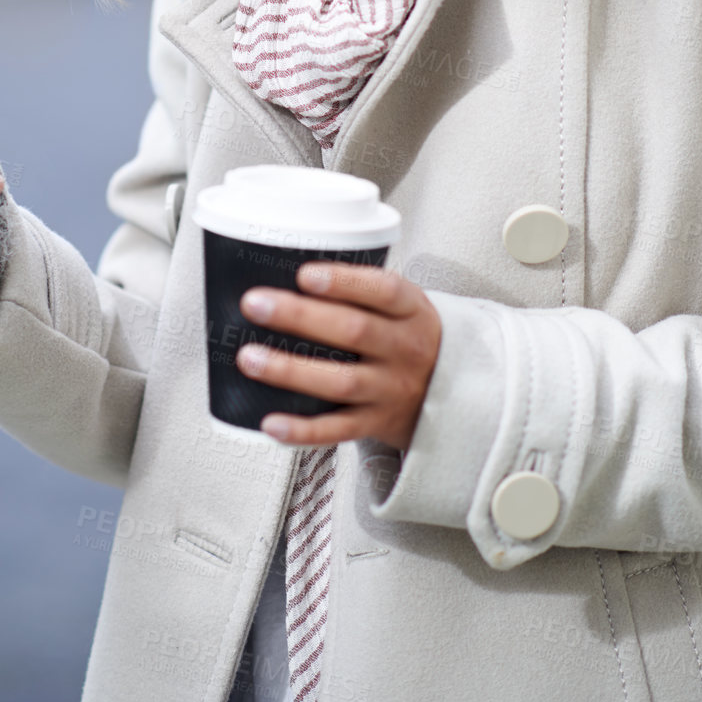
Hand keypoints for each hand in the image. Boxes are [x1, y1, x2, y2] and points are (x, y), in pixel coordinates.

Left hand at [235, 262, 440, 449]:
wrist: (452, 391)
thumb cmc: (406, 333)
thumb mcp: (402, 303)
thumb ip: (359, 289)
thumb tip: (284, 270)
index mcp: (410, 310)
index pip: (383, 291)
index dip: (343, 282)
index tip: (304, 274)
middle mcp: (404, 349)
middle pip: (354, 331)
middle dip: (299, 317)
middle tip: (254, 304)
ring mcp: (391, 389)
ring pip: (341, 382)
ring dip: (291, 371)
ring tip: (249, 358)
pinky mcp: (377, 423)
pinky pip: (338, 430)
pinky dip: (304, 430)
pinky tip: (271, 423)